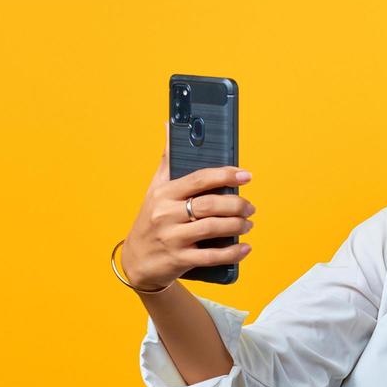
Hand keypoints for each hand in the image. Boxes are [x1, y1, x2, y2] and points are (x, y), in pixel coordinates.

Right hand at [120, 132, 255, 288]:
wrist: (136, 262)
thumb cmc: (150, 220)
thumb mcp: (155, 189)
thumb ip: (167, 160)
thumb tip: (170, 125)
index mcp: (164, 193)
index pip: (199, 179)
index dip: (225, 175)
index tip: (245, 175)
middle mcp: (166, 214)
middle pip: (210, 204)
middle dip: (236, 204)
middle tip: (250, 206)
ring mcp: (172, 238)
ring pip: (213, 228)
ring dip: (237, 226)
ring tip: (248, 224)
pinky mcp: (178, 260)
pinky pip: (211, 256)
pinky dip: (232, 253)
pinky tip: (244, 248)